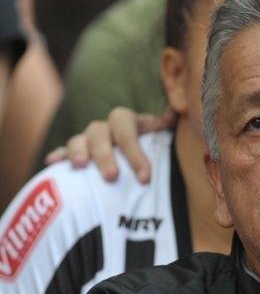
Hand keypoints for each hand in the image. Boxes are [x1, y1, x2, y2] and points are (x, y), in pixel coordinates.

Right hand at [44, 107, 174, 181]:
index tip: (144, 179)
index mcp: (131, 123)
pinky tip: (52, 162)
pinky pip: (64, 151)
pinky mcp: (75, 153)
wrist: (144, 163)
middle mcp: (108, 128)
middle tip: (113, 178)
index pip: (127, 127)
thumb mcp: (166, 144)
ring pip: (79, 139)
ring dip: (79, 152)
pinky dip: (59, 156)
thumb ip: (167, 131)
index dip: (134, 151)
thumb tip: (174, 114)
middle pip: (100, 132)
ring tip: (79, 167)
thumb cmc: (157, 156)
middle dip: (105, 155)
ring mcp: (89, 139)